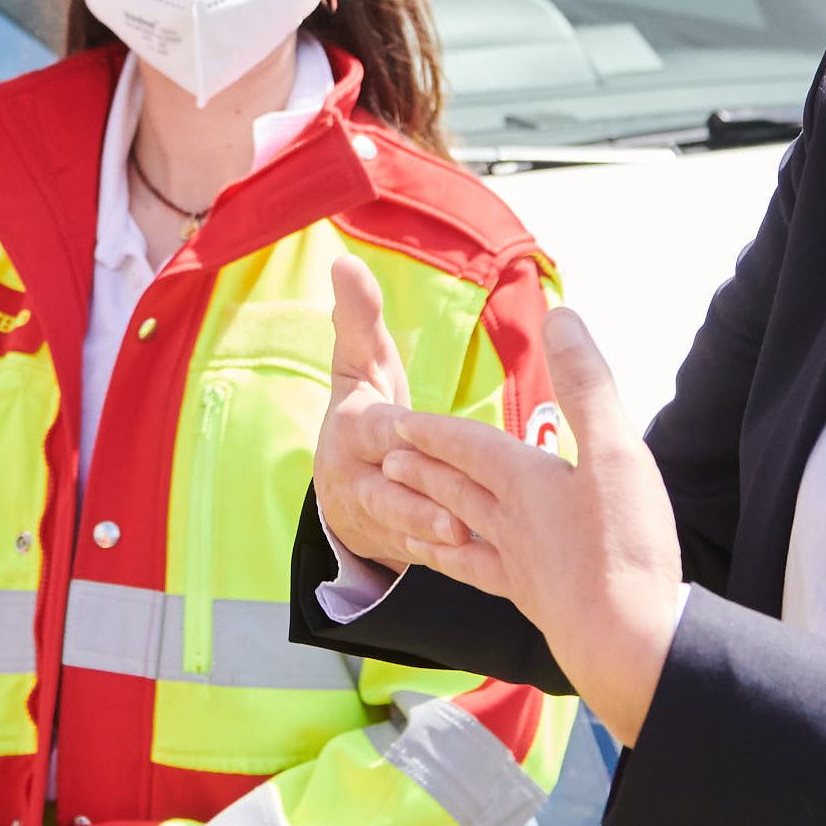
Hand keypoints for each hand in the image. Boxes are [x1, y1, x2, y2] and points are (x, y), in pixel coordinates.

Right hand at [311, 257, 467, 577]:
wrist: (344, 490)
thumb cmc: (365, 415)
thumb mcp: (361, 367)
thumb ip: (358, 318)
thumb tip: (343, 260)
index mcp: (352, 433)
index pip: (373, 431)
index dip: (392, 435)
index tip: (407, 434)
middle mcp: (359, 481)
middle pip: (388, 493)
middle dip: (415, 504)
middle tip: (451, 513)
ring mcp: (379, 523)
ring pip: (406, 533)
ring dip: (431, 540)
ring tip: (463, 541)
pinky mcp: (402, 552)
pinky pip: (424, 560)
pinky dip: (446, 564)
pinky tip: (481, 566)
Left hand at [349, 306, 687, 741]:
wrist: (626, 644)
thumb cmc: (624, 546)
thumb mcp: (616, 451)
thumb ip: (586, 384)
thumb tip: (562, 316)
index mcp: (523, 482)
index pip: (468, 447)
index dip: (435, 430)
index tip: (399, 418)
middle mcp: (508, 524)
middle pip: (455, 488)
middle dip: (423, 467)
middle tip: (387, 456)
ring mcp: (518, 567)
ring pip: (463, 532)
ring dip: (435, 514)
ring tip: (407, 509)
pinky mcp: (536, 602)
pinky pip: (485, 576)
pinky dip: (468, 565)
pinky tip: (470, 568)